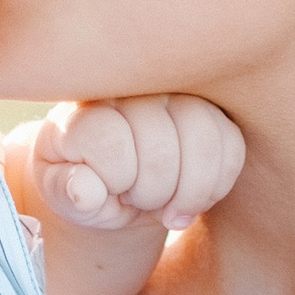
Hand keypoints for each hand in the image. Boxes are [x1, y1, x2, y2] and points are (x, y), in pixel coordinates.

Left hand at [13, 93, 244, 233]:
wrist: (116, 182)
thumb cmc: (84, 187)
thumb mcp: (63, 197)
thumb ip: (64, 193)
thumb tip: (84, 191)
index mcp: (85, 105)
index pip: (111, 140)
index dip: (116, 180)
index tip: (109, 192)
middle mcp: (133, 86)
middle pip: (160, 141)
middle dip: (152, 191)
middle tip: (138, 201)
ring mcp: (176, 93)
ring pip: (203, 137)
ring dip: (189, 190)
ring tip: (167, 207)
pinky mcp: (211, 109)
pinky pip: (231, 145)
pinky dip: (216, 184)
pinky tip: (192, 200)